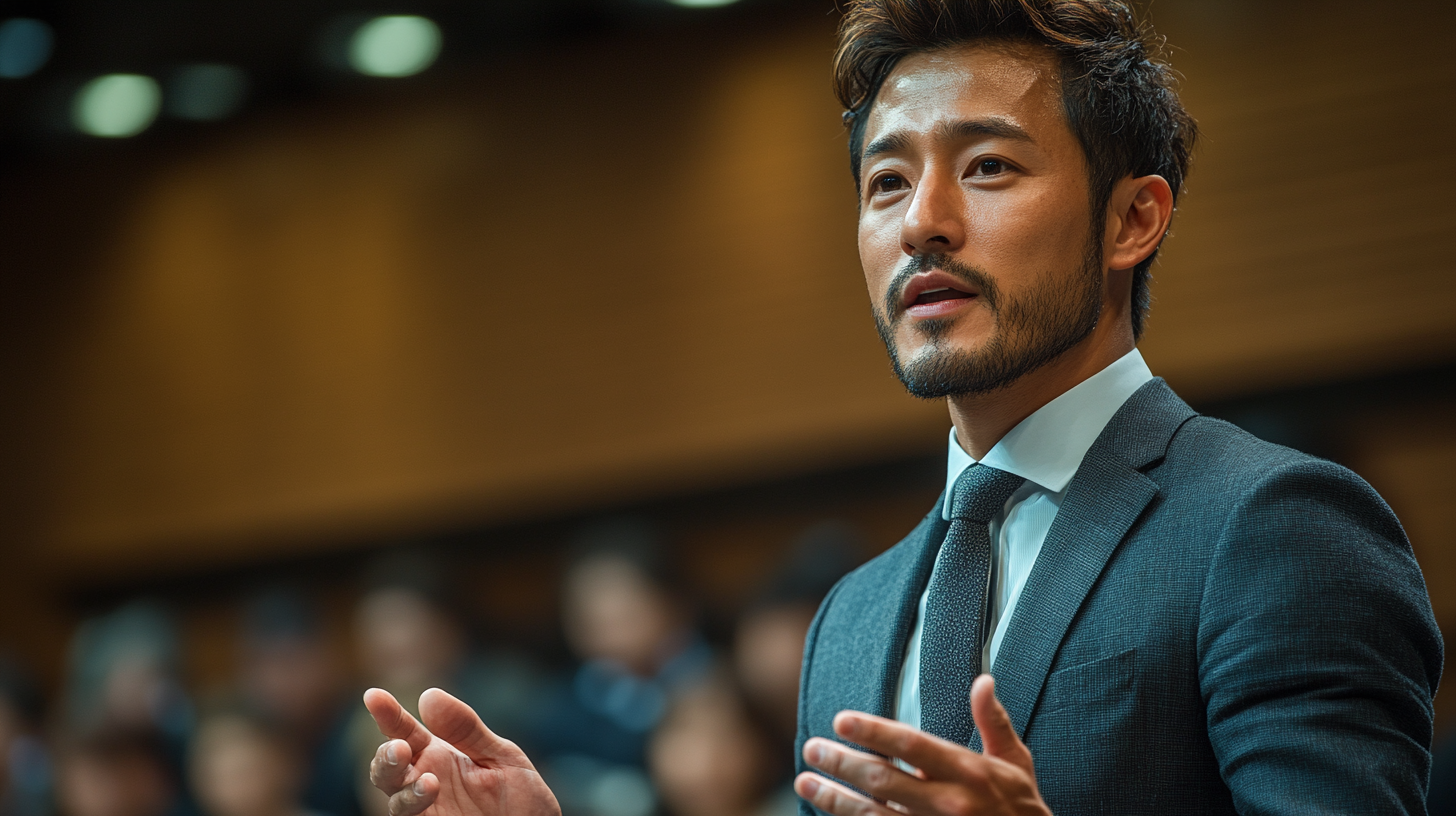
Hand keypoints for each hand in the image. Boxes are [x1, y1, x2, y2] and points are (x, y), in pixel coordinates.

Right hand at [365, 687, 559, 815]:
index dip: (388, 713)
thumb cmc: (521, 798)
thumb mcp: (501, 756)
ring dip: (401, 787)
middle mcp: (424, 781)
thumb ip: (466, 729)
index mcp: (438, 756)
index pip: (405, 731)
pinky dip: (412, 804)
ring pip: (393, 797)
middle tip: (399, 747)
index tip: (373, 695)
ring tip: (429, 780)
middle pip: (388, 767)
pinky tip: (430, 788)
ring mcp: (426, 810)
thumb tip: (428, 695)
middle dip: (385, 756)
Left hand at [796, 675, 1050, 815]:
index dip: (874, 731)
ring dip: (834, 799)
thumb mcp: (1015, 761)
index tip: (840, 720)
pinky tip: (829, 813)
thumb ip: (994, 721)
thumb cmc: (1021, 806)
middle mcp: (948, 804)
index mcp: (969, 772)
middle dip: (842, 763)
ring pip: (872, 814)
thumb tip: (983, 680)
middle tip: (811, 748)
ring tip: (804, 782)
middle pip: (882, 780)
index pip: (912, 745)